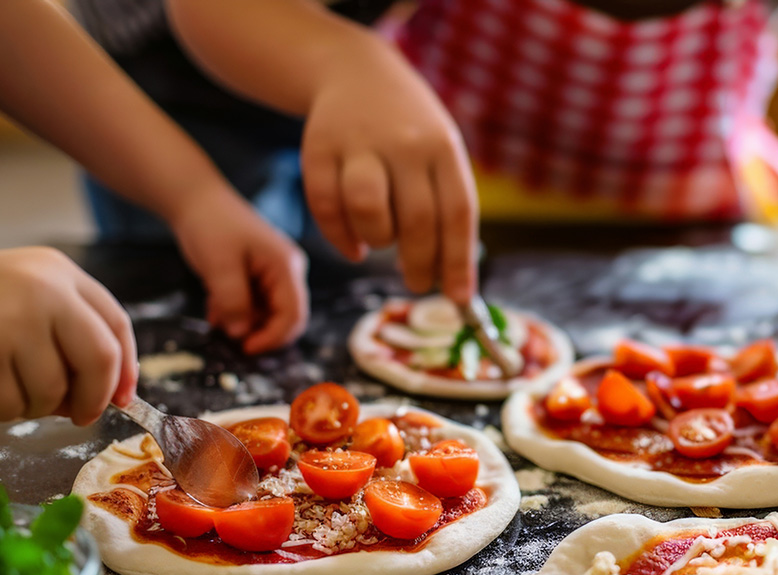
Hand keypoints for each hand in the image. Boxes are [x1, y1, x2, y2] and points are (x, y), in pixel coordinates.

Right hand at [0, 247, 136, 424]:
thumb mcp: (39, 290)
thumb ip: (82, 329)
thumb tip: (118, 392)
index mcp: (60, 274)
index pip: (115, 330)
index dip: (123, 374)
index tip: (121, 399)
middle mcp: (40, 291)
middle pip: (96, 362)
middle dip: (92, 399)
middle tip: (80, 414)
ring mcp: (6, 321)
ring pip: (49, 390)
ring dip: (38, 406)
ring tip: (18, 390)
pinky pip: (7, 402)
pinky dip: (4, 408)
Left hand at [170, 183, 308, 353]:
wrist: (195, 199)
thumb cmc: (210, 225)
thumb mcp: (219, 266)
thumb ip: (233, 301)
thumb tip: (241, 334)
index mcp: (286, 267)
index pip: (293, 315)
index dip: (272, 338)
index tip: (245, 348)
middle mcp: (288, 272)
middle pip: (285, 317)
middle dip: (258, 331)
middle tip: (228, 334)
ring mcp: (275, 274)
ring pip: (268, 314)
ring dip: (243, 322)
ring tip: (216, 315)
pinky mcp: (260, 275)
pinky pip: (255, 304)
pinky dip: (237, 312)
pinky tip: (216, 308)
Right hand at [300, 44, 476, 303]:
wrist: (357, 72)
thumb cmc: (410, 132)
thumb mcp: (441, 153)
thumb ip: (447, 207)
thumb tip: (455, 282)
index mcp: (443, 147)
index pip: (458, 213)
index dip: (459, 262)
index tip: (460, 299)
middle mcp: (403, 142)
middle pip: (415, 220)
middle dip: (419, 264)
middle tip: (418, 283)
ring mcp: (358, 142)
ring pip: (367, 210)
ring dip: (377, 240)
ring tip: (382, 243)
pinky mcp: (317, 147)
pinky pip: (324, 205)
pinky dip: (339, 236)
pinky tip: (354, 246)